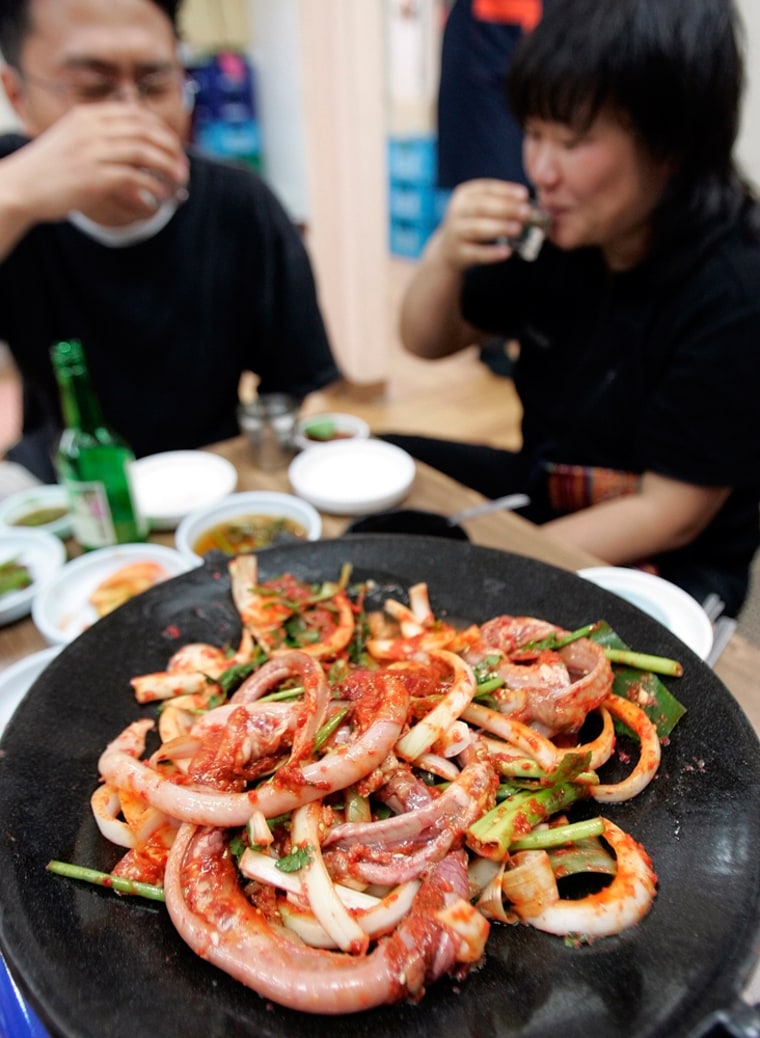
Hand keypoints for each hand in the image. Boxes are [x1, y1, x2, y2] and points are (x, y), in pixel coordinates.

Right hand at [0, 102, 188, 228]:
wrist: (21, 186)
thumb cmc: (49, 168)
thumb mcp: (73, 139)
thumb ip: (100, 137)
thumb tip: (134, 145)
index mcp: (88, 116)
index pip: (135, 114)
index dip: (160, 128)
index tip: (172, 143)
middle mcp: (92, 130)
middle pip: (145, 130)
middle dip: (169, 147)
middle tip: (181, 164)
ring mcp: (94, 152)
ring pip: (144, 152)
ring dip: (167, 166)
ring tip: (179, 180)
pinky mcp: (95, 178)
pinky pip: (136, 178)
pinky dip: (153, 187)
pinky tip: (159, 196)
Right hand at [436, 179, 533, 269]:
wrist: (447, 249)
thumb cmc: (473, 223)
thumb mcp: (481, 209)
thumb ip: (501, 204)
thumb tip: (531, 208)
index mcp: (465, 195)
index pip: (486, 188)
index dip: (505, 191)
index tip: (524, 194)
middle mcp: (457, 211)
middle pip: (481, 207)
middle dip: (505, 208)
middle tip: (526, 212)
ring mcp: (455, 233)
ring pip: (476, 228)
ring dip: (498, 228)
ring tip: (518, 229)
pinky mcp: (458, 253)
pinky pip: (475, 253)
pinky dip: (491, 253)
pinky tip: (507, 252)